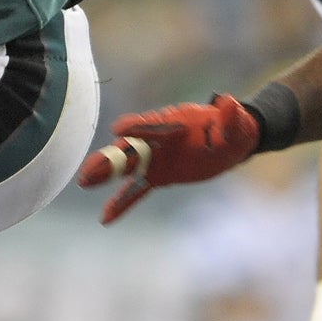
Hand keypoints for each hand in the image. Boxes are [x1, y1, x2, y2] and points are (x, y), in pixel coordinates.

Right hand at [76, 93, 259, 223]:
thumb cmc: (234, 128)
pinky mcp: (158, 175)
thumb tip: (229, 103)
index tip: (118, 129)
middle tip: (87, 170)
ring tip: (84, 183)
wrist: (231, 139)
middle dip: (109, 159)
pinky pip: (137, 189)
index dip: (137, 127)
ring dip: (105, 176)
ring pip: (126, 168)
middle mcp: (159, 140)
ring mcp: (156, 159)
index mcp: (175, 123)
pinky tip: (106, 217)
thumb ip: (231, 116)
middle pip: (131, 149)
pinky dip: (122, 202)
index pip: (154, 126)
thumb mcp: (237, 123)